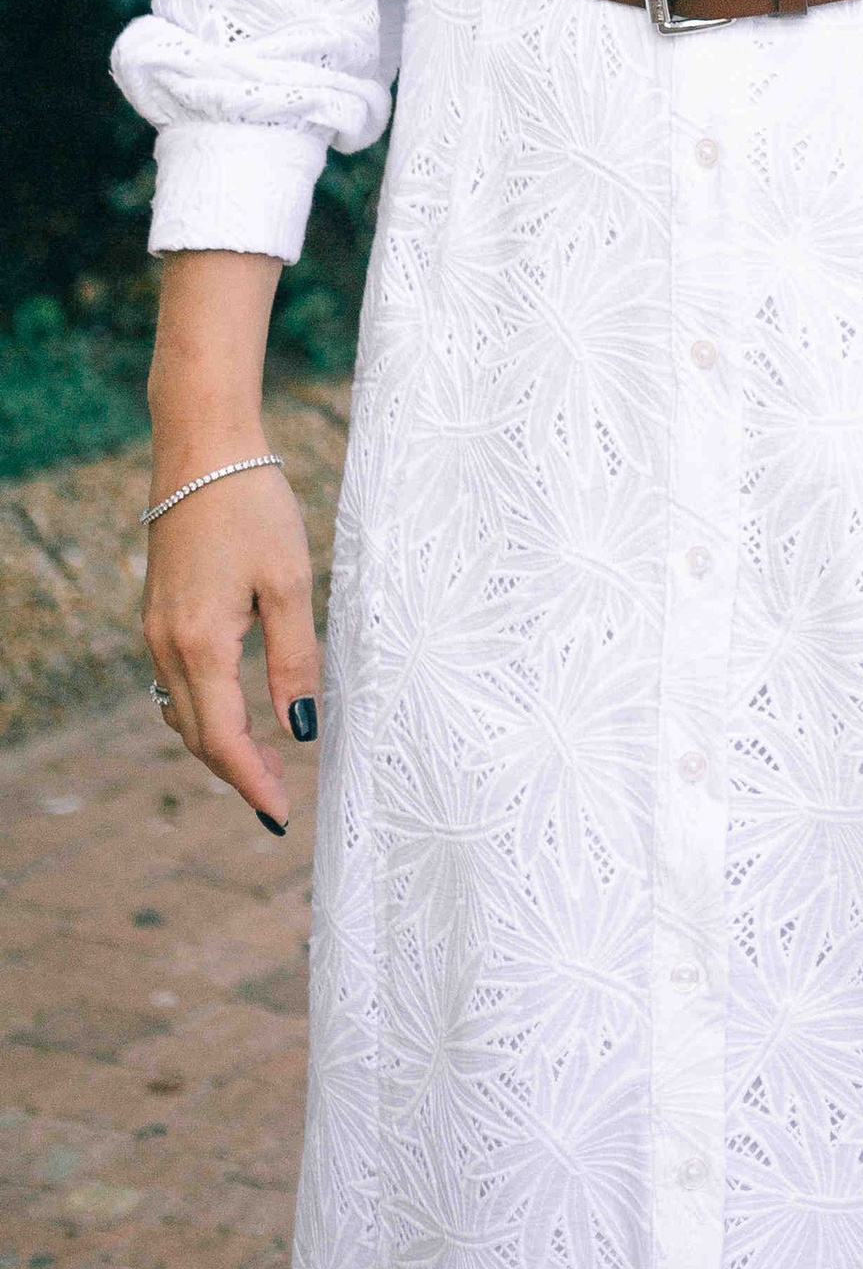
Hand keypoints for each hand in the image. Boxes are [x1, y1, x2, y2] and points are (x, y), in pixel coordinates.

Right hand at [141, 457, 320, 836]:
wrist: (203, 451)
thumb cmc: (253, 508)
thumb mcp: (290, 584)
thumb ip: (295, 661)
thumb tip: (300, 729)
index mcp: (201, 645)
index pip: (223, 739)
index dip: (252, 782)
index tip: (281, 816)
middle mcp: (166, 646)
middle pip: (197, 735)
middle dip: (236, 772)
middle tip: (279, 799)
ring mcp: (155, 631)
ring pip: (180, 712)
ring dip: (217, 744)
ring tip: (263, 762)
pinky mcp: (158, 614)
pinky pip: (175, 683)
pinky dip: (202, 710)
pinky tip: (233, 710)